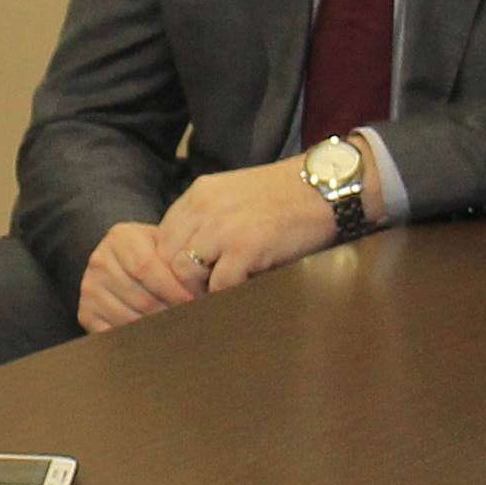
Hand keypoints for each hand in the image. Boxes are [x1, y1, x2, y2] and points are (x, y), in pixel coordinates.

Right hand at [80, 221, 207, 333]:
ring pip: (128, 318)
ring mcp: (89, 288)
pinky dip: (136, 338)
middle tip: (191, 321)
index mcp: (120, 238)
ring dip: (156, 328)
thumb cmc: (156, 255)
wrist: (124, 263)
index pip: (146, 268)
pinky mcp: (85, 312)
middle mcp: (99, 260)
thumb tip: (207, 291)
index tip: (194, 302)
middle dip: (170, 312)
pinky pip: (113, 332)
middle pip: (140, 297)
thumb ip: (181, 260)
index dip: (173, 289)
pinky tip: (154, 336)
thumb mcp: (166, 246)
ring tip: (177, 329)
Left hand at [156, 163, 341, 287]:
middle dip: (179, 282)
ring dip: (198, 291)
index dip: (170, 263)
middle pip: (166, 257)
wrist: (323, 187)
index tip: (185, 280)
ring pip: (184, 273)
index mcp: (199, 193)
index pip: (162, 237)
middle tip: (197, 297)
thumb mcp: (234, 195)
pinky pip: (218, 285)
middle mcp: (203, 208)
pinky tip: (239, 294)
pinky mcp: (245, 248)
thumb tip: (192, 257)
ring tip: (216, 297)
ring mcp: (222, 228)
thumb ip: (208, 218)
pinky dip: (225, 296)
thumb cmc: (284, 195)